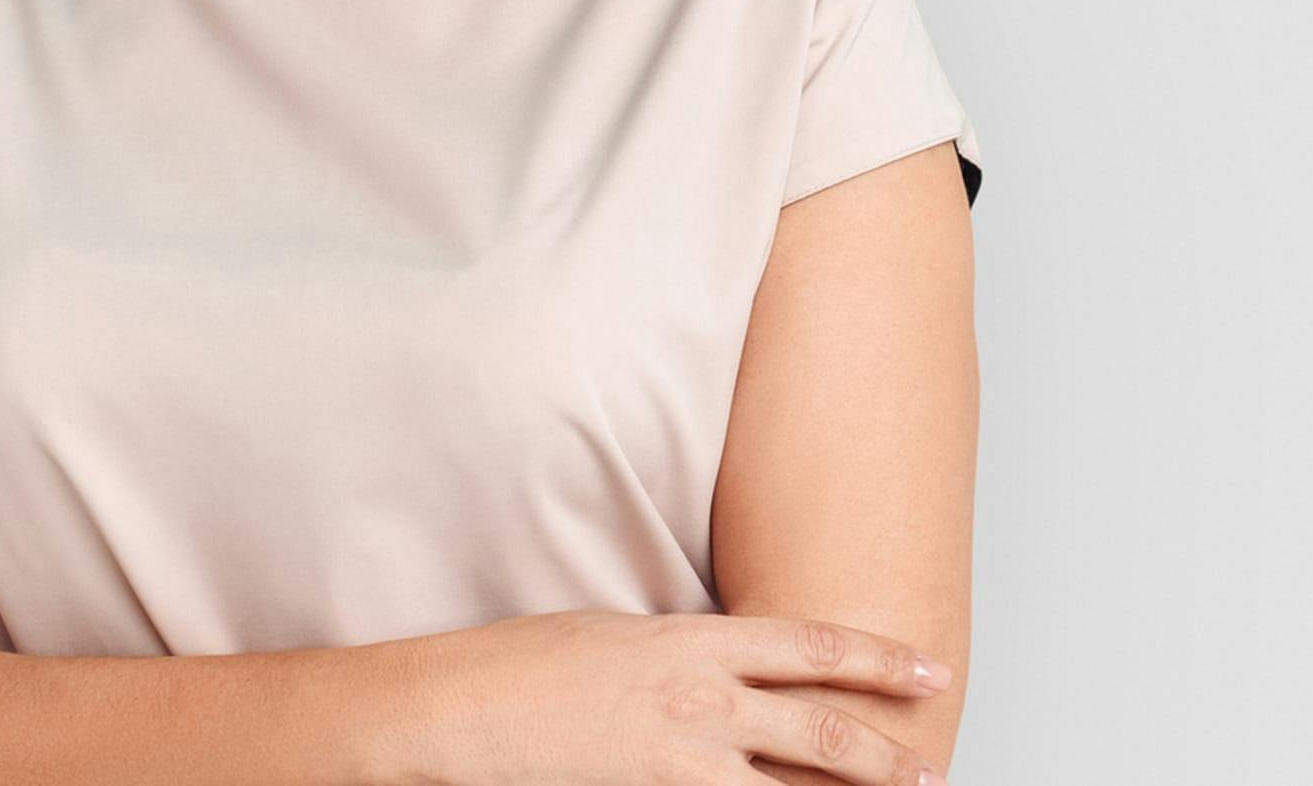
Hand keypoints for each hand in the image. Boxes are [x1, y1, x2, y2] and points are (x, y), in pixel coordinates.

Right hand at [397, 606, 950, 783]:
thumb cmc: (531, 664)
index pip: (810, 646)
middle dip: (887, 748)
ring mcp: (684, 762)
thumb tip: (726, 675)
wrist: (469, 710)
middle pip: (823, 727)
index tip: (928, 669)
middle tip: (931, 760)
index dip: (878, 658)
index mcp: (694, 642)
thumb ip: (684, 657)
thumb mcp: (621, 638)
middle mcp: (703, 701)